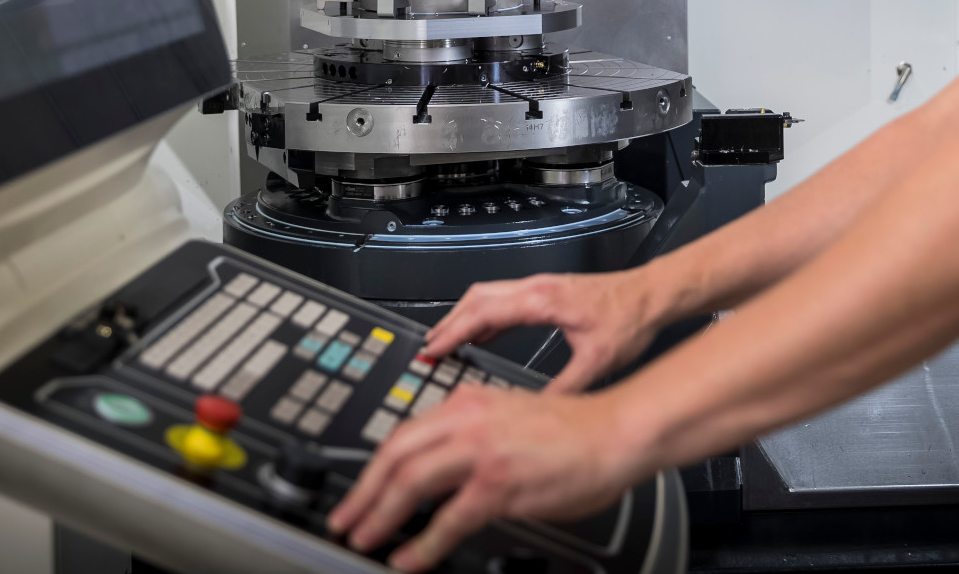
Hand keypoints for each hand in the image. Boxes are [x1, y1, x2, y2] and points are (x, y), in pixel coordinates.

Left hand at [327, 383, 647, 570]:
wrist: (614, 432)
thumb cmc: (572, 431)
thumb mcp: (507, 417)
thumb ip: (469, 435)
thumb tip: (438, 470)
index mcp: (466, 401)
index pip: (402, 433)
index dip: (373, 467)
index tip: (359, 490)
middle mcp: (466, 420)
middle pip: (394, 454)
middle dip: (362, 492)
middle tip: (345, 518)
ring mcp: (480, 451)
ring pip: (409, 481)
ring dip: (379, 514)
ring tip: (364, 538)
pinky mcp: (498, 484)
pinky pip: (447, 519)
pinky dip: (422, 544)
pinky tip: (408, 558)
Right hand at [423, 270, 660, 393]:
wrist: (651, 295)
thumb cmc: (630, 319)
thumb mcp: (597, 361)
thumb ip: (564, 388)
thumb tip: (536, 411)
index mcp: (542, 301)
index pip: (484, 312)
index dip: (454, 331)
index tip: (435, 349)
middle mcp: (536, 287)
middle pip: (477, 298)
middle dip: (449, 323)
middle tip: (430, 349)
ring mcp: (539, 286)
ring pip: (487, 294)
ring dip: (463, 317)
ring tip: (447, 343)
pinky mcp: (545, 291)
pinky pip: (503, 298)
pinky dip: (483, 316)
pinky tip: (482, 336)